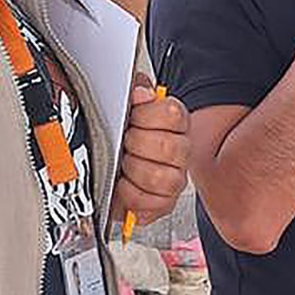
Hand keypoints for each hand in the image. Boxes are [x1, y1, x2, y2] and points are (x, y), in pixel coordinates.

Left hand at [110, 76, 190, 225]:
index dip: (146, 116)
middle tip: (124, 144)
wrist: (113, 171)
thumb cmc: (122, 138)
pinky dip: (131, 196)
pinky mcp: (164, 204)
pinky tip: (124, 186)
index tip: (131, 119)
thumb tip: (140, 90)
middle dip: (136, 145)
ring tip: (123, 166)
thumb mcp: (124, 108)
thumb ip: (133, 91)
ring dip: (134, 171)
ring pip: (162, 178)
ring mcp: (175, 178)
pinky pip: (152, 204)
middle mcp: (180, 150)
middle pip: (168, 147)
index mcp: (174, 121)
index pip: (172, 114)